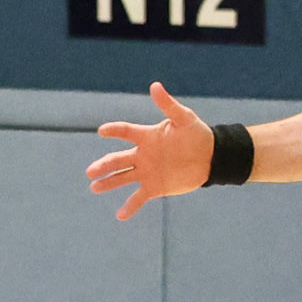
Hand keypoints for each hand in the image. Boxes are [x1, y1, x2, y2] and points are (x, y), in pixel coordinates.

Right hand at [88, 82, 215, 219]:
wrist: (211, 157)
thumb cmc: (197, 134)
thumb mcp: (184, 118)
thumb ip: (168, 105)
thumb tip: (155, 86)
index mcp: (147, 136)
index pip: (126, 132)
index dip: (114, 131)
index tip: (102, 131)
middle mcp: (143, 154)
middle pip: (118, 159)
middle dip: (104, 165)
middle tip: (90, 172)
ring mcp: (147, 171)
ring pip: (123, 178)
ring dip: (109, 183)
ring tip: (94, 188)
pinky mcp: (155, 187)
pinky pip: (139, 197)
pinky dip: (130, 207)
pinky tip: (120, 216)